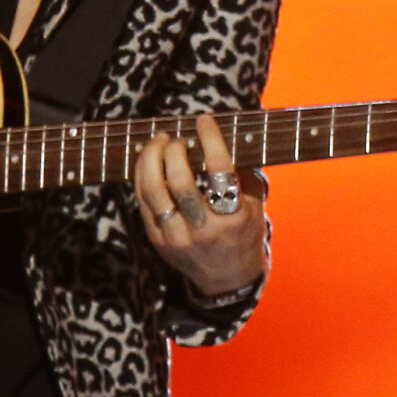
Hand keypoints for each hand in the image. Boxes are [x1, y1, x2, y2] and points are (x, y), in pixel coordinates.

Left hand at [132, 115, 268, 297]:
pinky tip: (149, 160)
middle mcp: (204, 229)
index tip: (203, 120)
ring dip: (151, 159)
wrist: (228, 276)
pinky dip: (142, 175)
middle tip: (176, 138)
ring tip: (158, 142)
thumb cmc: (244, 229)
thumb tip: (222, 134)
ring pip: (153, 191)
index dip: (210, 140)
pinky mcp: (157, 240)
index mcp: (233, 218)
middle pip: (179, 181)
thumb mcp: (254, 202)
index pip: (219, 171)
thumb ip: (241, 170)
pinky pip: (142, 201)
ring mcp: (177, 237)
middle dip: (174, 150)